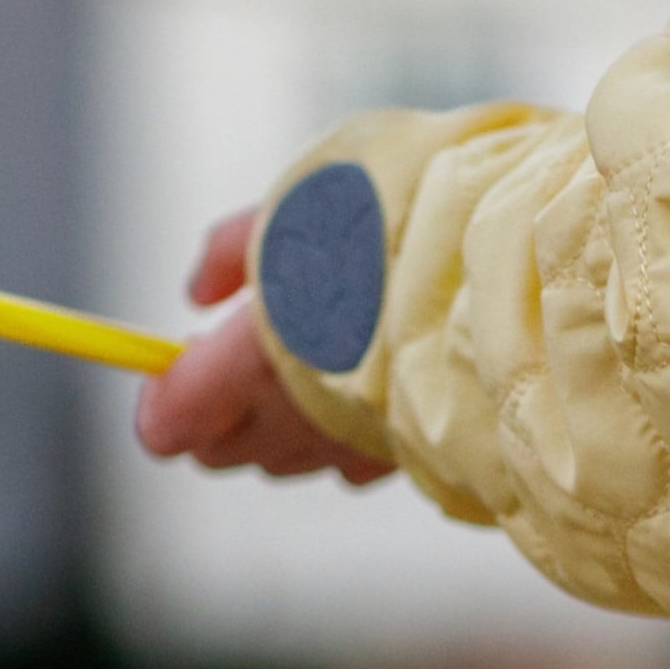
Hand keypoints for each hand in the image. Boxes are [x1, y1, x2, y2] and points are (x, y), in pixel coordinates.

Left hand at [135, 210, 394, 485]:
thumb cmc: (398, 224)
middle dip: (216, 416)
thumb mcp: (300, 206)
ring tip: (309, 367)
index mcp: (251, 359)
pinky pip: (347, 458)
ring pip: (285, 458)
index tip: (159, 388)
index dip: (164, 407)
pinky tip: (368, 387)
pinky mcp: (396, 462)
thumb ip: (238, 249)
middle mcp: (291, 421)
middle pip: (225, 450)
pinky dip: (343, 429)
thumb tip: (196, 290)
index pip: (176, 416)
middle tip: (227, 369)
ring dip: (282, 423)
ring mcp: (345, 448)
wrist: (510, 275)